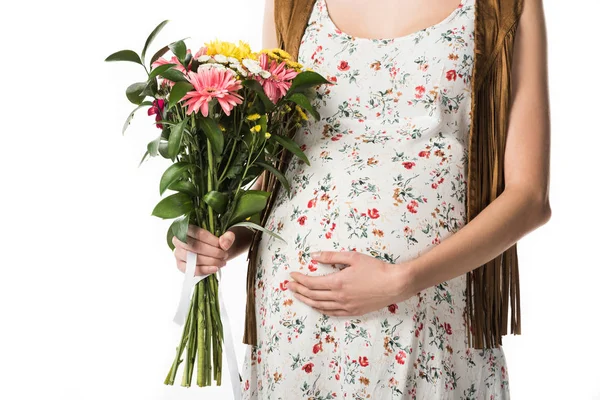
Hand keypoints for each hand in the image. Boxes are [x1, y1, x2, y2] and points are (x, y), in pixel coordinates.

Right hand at [172, 225, 235, 275]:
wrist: (214, 250)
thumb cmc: (216, 240)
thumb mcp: (225, 235)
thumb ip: (228, 237)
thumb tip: (224, 245)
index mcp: (187, 227)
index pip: (197, 233)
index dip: (211, 240)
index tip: (222, 246)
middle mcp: (178, 239)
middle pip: (194, 246)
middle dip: (212, 252)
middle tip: (224, 255)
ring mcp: (178, 253)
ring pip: (193, 259)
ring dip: (210, 262)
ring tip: (222, 262)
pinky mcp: (180, 265)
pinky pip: (191, 269)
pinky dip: (204, 270)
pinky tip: (215, 268)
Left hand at [286, 250, 415, 316]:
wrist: (394, 284)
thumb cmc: (375, 268)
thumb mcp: (353, 257)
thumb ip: (331, 257)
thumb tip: (313, 256)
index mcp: (337, 282)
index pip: (311, 283)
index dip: (299, 279)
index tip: (292, 275)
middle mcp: (339, 297)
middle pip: (312, 295)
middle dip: (298, 290)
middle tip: (289, 286)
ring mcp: (346, 306)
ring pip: (320, 306)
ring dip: (306, 301)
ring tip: (297, 295)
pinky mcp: (353, 312)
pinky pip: (332, 313)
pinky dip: (320, 309)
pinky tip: (316, 306)